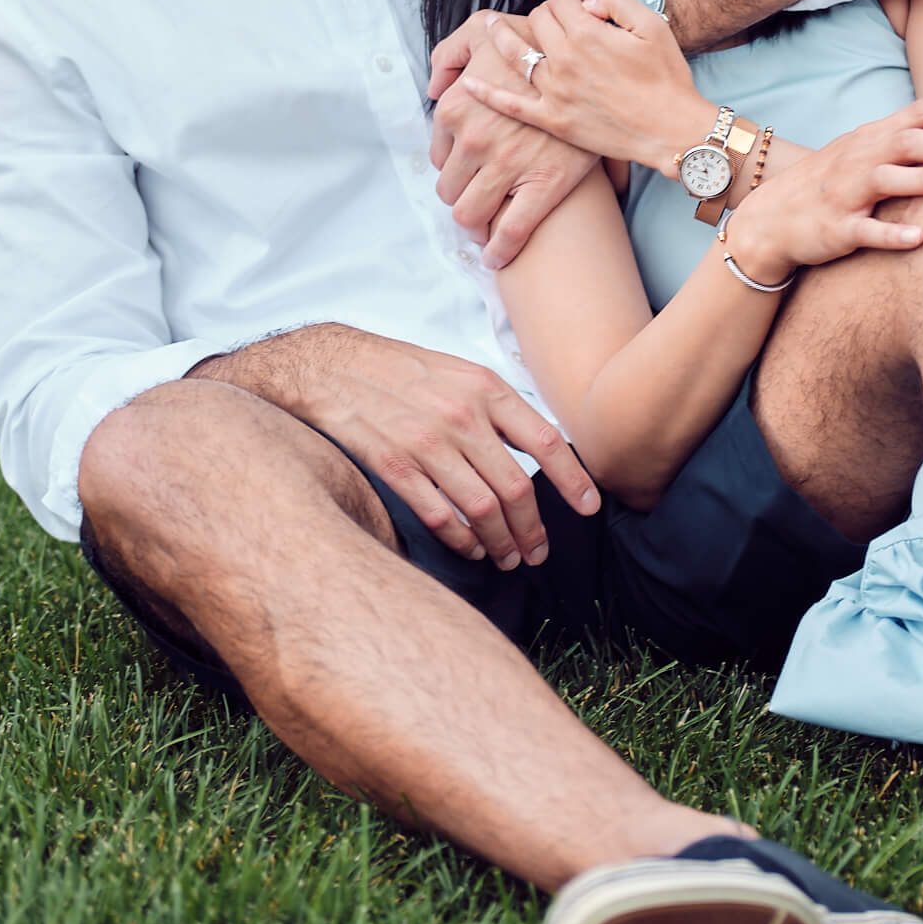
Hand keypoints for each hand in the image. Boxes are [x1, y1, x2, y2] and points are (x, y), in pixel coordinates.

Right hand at [310, 333, 601, 566]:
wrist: (331, 365)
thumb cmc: (402, 371)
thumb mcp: (459, 372)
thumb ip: (498, 408)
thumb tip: (540, 448)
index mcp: (485, 389)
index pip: (546, 442)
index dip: (574, 481)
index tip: (590, 508)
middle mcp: (461, 416)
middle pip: (517, 488)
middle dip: (533, 531)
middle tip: (537, 553)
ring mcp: (426, 443)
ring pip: (482, 509)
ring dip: (501, 542)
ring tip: (507, 558)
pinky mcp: (393, 465)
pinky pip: (439, 515)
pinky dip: (461, 539)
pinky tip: (470, 547)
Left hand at [430, 10, 596, 266]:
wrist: (591, 63)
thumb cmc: (537, 44)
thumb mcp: (483, 30)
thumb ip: (451, 53)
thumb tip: (434, 88)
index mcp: (457, 107)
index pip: (439, 157)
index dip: (453, 168)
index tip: (467, 173)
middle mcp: (475, 137)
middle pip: (450, 191)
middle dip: (461, 200)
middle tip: (477, 201)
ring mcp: (506, 165)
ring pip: (470, 215)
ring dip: (475, 225)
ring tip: (485, 227)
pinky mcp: (542, 185)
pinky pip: (511, 232)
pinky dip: (500, 251)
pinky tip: (497, 258)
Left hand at [453, 0, 710, 174]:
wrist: (671, 130)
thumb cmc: (667, 78)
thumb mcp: (653, 25)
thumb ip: (618, 0)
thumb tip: (590, 0)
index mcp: (587, 33)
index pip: (560, 1)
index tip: (578, 5)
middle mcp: (564, 60)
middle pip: (537, 22)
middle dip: (544, 14)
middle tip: (556, 20)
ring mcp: (555, 91)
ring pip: (517, 55)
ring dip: (500, 36)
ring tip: (489, 25)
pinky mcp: (553, 120)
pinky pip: (511, 104)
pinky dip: (487, 93)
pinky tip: (468, 85)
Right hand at [722, 99, 922, 282]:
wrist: (771, 219)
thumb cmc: (832, 184)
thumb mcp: (864, 152)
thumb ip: (906, 140)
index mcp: (872, 137)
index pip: (919, 114)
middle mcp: (859, 158)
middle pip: (908, 143)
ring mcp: (846, 193)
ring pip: (887, 180)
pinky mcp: (836, 228)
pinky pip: (865, 230)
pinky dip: (891, 233)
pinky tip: (919, 237)